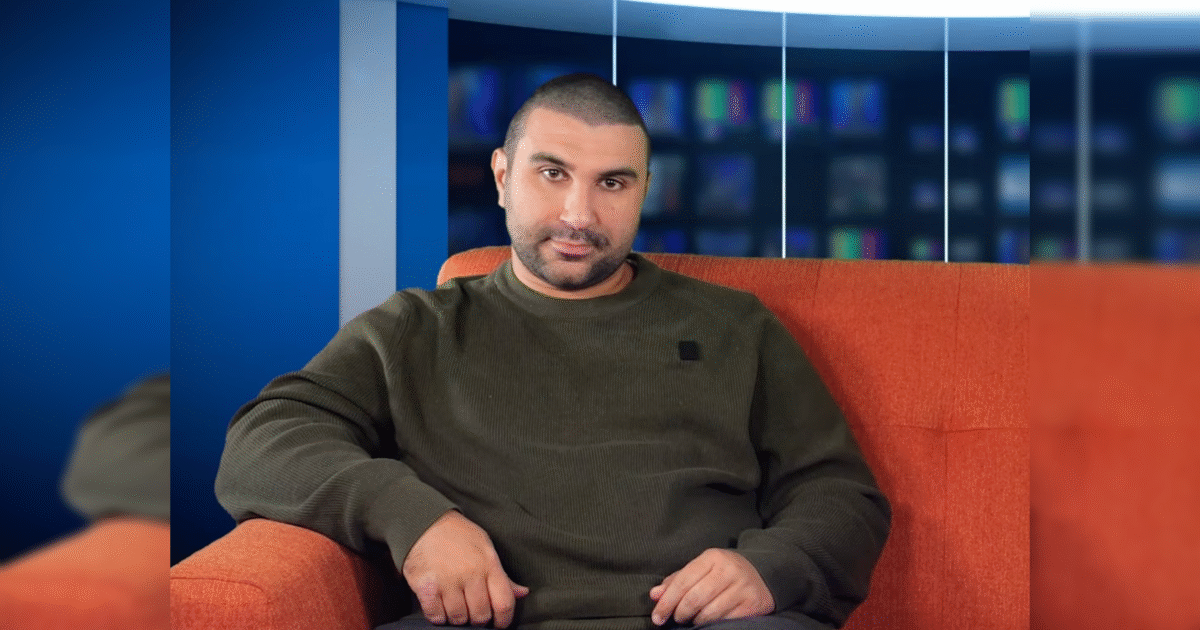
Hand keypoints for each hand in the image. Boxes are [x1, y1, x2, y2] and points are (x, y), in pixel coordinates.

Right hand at [402, 510, 529, 627]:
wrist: (424, 523)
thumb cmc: (458, 536)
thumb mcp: (485, 547)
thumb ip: (502, 575)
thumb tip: (522, 593)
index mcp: (488, 564)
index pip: (504, 603)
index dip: (503, 620)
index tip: (498, 624)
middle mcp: (470, 574)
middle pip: (481, 615)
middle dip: (478, 618)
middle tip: (472, 611)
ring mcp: (447, 581)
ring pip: (458, 618)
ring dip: (457, 617)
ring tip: (454, 605)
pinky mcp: (426, 587)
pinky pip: (436, 616)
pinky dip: (438, 616)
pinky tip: (439, 605)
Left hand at [649, 548, 774, 626]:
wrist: (763, 573)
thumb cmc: (724, 573)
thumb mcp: (701, 569)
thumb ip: (677, 581)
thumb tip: (655, 595)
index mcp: (712, 557)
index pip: (682, 581)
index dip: (666, 601)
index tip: (657, 616)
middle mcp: (728, 570)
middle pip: (694, 598)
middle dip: (679, 613)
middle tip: (676, 619)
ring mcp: (741, 587)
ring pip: (709, 613)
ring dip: (695, 620)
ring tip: (693, 619)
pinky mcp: (752, 604)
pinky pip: (725, 620)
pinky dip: (712, 624)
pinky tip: (708, 621)